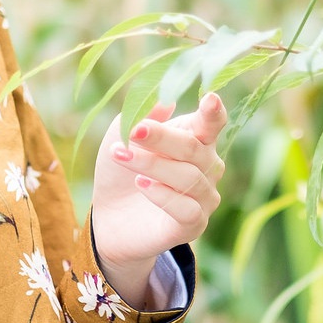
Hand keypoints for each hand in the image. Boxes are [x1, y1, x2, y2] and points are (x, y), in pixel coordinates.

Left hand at [91, 91, 226, 307]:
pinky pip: (187, 208)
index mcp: (197, 139)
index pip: (213, 123)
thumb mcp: (122, 136)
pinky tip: (142, 185)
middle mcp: (209, 167)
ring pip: (189, 178)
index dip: (213, 112)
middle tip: (134, 131)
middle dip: (162, 138)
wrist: (109, 215)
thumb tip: (166, 101)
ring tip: (122, 157)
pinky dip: (163, 195)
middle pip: (193, 148)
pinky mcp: (195, 225)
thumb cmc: (121, 170)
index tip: (209, 98)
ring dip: (153, 165)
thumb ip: (143, 116)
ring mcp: (205, 197)